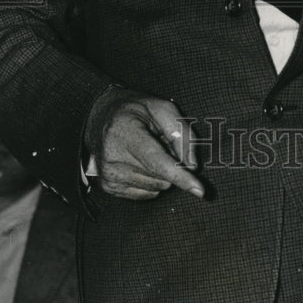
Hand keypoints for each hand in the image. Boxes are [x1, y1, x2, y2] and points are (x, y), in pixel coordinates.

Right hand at [85, 88, 204, 200]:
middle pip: (162, 175)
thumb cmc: (137, 110)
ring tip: (148, 150)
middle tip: (159, 142)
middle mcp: (113, 156)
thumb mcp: (163, 108)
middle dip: (171, 162)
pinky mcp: (109, 187)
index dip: (179, 176)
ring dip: (161, 172)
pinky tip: (140, 162)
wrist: (103, 117)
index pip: (157, 161)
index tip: (199, 191)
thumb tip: (192, 166)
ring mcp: (109, 174)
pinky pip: (147, 193)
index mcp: (125, 132)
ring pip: (157, 187)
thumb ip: (182, 133)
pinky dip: (152, 180)